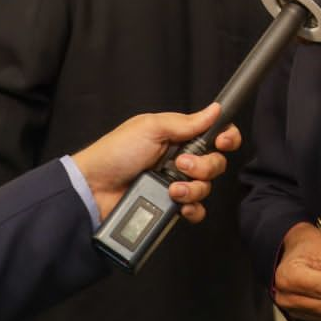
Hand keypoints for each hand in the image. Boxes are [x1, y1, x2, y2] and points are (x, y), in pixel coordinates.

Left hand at [72, 103, 239, 220]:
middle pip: (216, 163)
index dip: (226, 138)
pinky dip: (192, 208)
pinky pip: (196, 210)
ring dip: (194, 188)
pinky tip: (178, 204)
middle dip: (204, 166)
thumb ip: (186, 123)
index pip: (215, 134)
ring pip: (207, 188)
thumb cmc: (116, 152)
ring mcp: (177, 184)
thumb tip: (215, 110)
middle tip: (181, 165)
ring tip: (170, 188)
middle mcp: (181, 160)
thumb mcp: (151, 128)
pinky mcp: (171, 206)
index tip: (222, 142)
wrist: (94, 187)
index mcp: (178, 137)